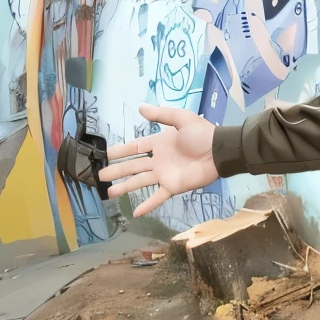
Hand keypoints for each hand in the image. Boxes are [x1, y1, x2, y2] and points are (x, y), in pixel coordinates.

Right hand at [99, 104, 215, 215]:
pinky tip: (135, 213)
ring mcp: (165, 175)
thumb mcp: (181, 119)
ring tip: (109, 193)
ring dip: (125, 187)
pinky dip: (147, 205)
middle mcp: (159, 160)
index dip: (120, 151)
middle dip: (116, 171)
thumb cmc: (202, 134)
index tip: (105, 155)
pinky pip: (157, 197)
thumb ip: (161, 115)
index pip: (135, 148)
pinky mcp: (173, 186)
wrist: (220, 151)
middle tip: (100, 176)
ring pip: (139, 182)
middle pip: (133, 166)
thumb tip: (140, 107)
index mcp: (159, 144)